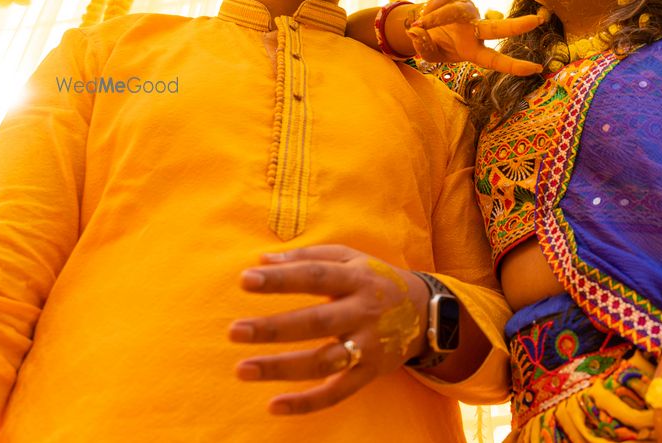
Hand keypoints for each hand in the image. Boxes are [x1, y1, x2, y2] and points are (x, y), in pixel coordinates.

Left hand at [229, 245, 427, 414]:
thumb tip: (262, 259)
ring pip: (323, 361)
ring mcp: (368, 345)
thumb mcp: (351, 257)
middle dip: (274, 328)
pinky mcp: (370, 373)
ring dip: (282, 368)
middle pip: (316, 322)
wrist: (425, 311)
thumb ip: (308, 256)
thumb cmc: (375, 279)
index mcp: (356, 278)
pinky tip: (274, 405)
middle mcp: (363, 311)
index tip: (246, 279)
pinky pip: (337, 393)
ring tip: (243, 369)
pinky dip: (307, 403)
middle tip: (235, 331)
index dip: (282, 278)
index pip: (315, 276)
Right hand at [408, 0, 548, 75]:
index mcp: (473, 50)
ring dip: (433, 19)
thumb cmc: (434, 44)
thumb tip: (417, 31)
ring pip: (452, 12)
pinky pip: (441, 1)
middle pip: (498, 28)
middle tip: (538, 20)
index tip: (536, 68)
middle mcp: (475, 30)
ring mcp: (468, 11)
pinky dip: (429, 10)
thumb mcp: (429, 54)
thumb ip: (423, 48)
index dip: (514, 66)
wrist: (423, 25)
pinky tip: (423, 16)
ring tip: (419, 26)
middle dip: (517, 25)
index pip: (496, 60)